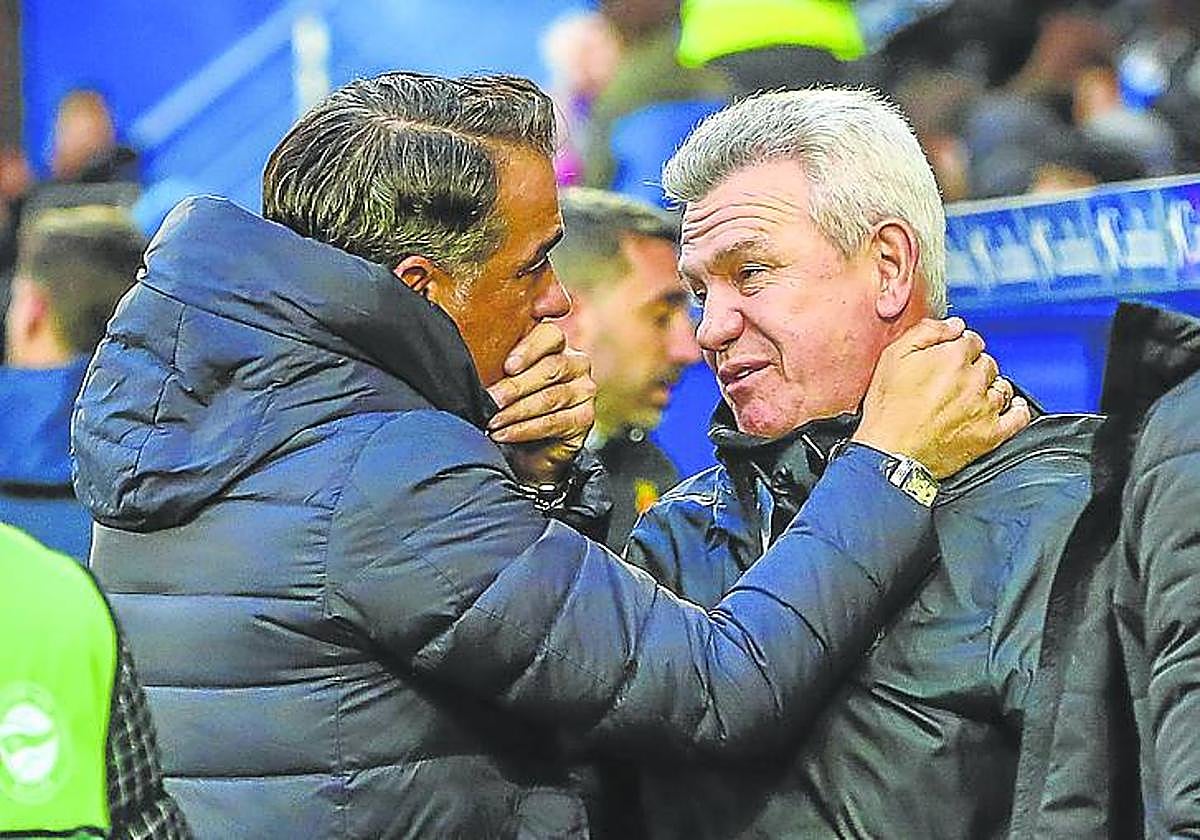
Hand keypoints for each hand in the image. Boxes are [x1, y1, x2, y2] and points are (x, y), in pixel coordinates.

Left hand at [486, 322, 595, 483]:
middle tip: (491, 399)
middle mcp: (576, 363)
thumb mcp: (502, 379)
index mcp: (556, 344)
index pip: (550, 335)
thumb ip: (497, 362)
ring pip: (551, 397)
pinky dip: (525, 430)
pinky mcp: (584, 418)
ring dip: (517, 411)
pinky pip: (554, 422)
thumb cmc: (510, 405)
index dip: (529, 348)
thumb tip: (471, 353)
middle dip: (516, 385)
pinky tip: (503, 434)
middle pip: (551, 367)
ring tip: (493, 420)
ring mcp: (584, 391)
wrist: (527, 449)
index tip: (507, 366)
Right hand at [854, 317, 1030, 478]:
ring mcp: (985, 408)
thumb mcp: (893, 357)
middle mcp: (974, 380)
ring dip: (991, 387)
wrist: (889, 452)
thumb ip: (925, 332)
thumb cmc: (888, 410)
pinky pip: (1018, 418)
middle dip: (973, 367)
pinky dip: (1018, 410)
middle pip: (987, 363)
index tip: (951, 354)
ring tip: (974, 394)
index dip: (959, 346)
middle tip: (954, 378)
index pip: (971, 340)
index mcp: (952, 357)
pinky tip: (1011, 407)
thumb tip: (951, 325)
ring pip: (1002, 387)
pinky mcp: (990, 434)